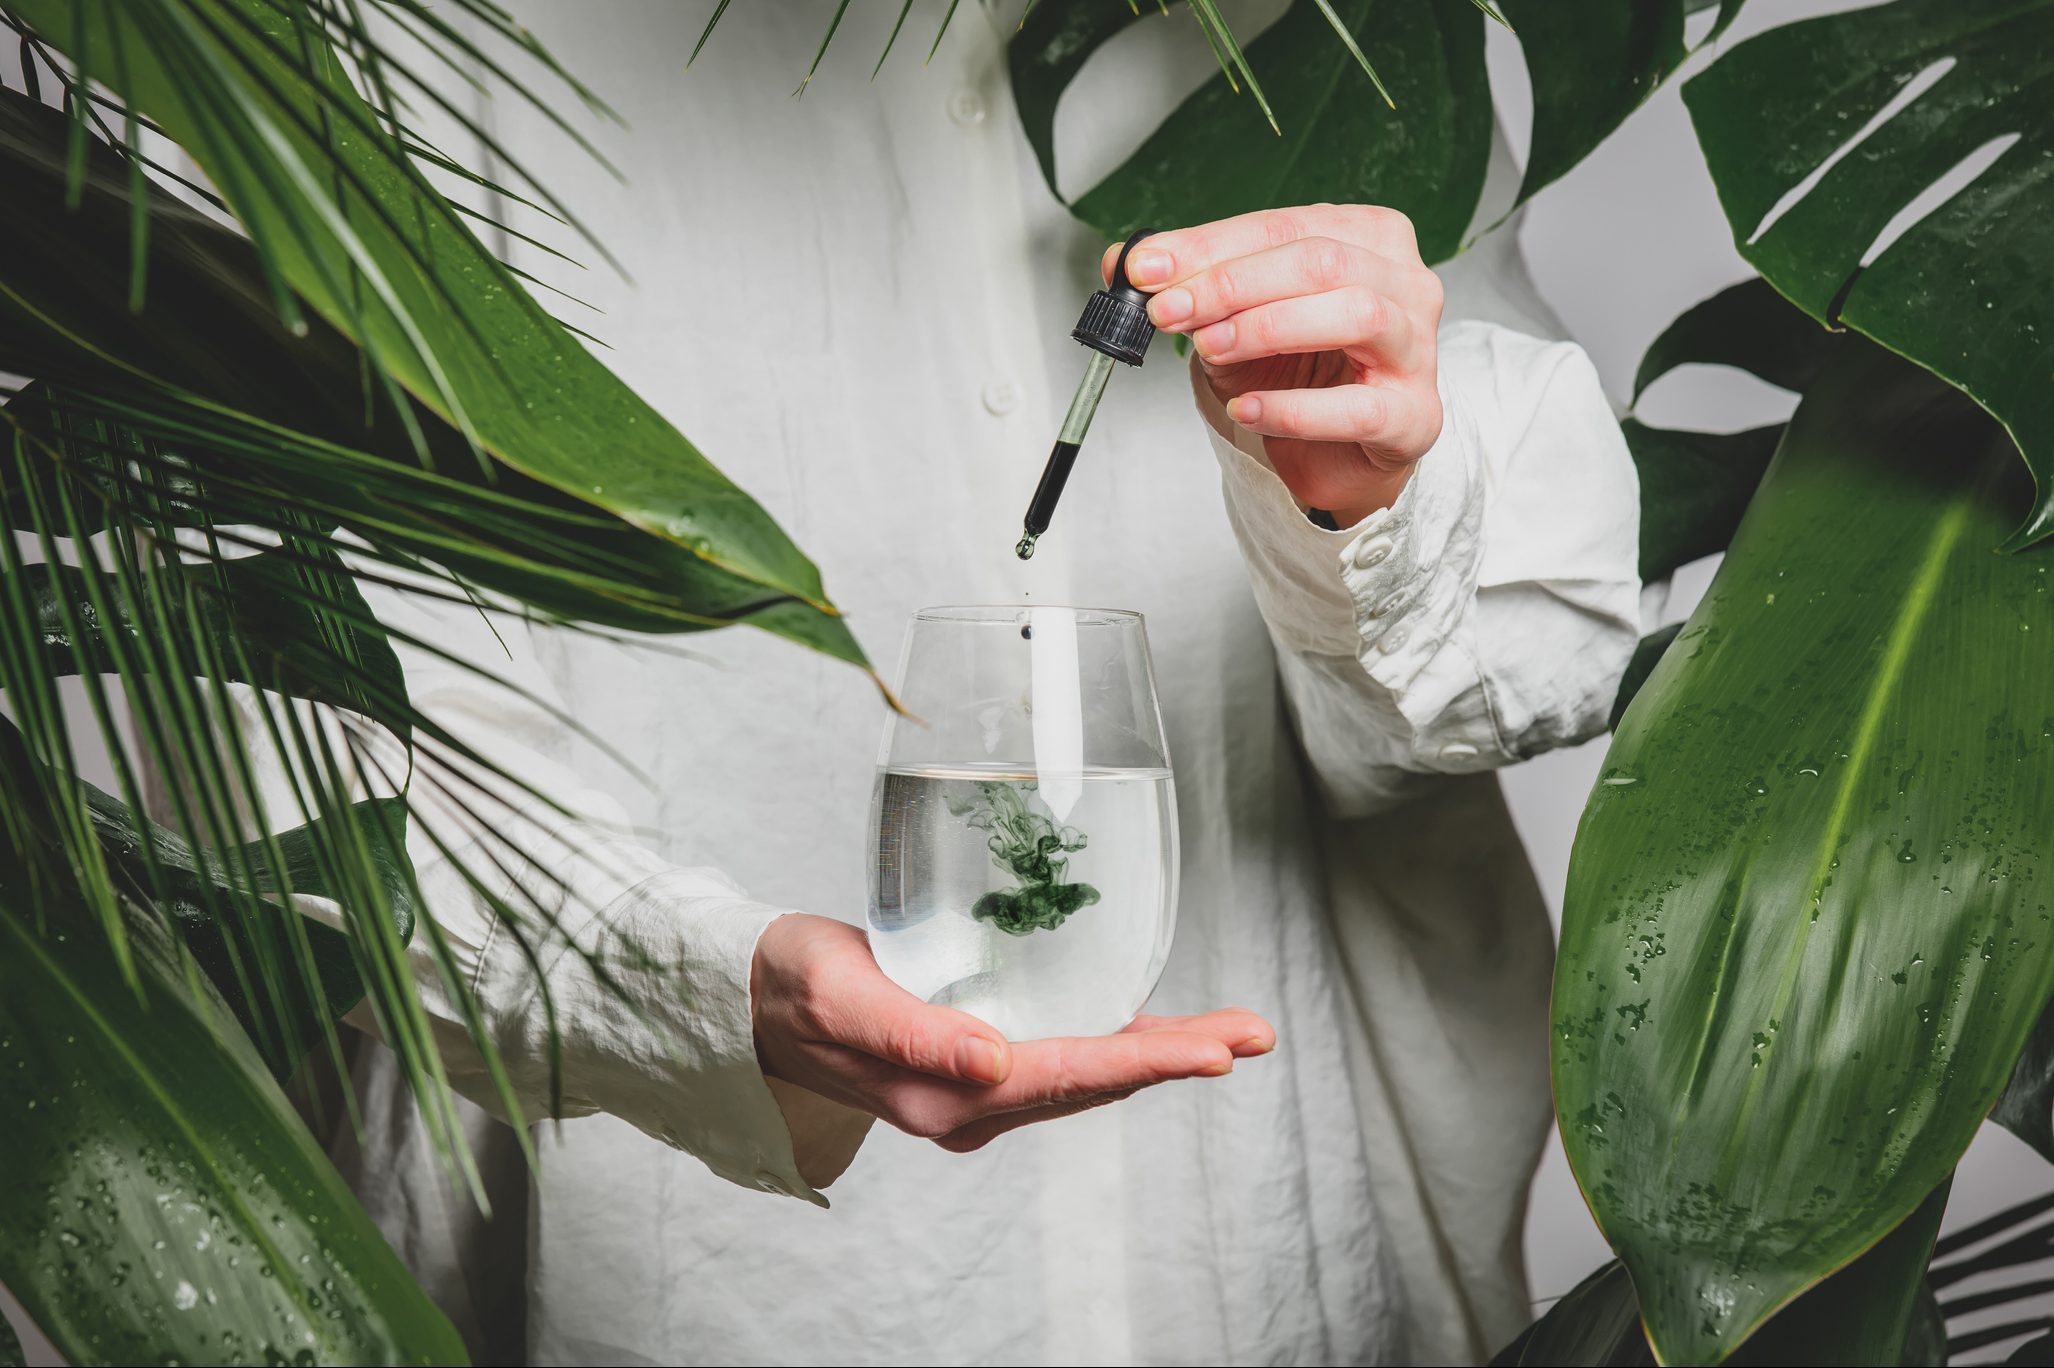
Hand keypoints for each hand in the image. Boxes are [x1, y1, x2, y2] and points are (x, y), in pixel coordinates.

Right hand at [751, 914, 1273, 1152]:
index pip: (1067, 1078)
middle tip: (1254, 1032)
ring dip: (1159, 1052)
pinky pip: (1062, 1058)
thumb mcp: (847, 996)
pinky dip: (1114, 1042)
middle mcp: (973, 1104)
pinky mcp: (976, 1065)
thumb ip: (918, 1032)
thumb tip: (997, 1064)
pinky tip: (1153, 1028)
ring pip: (1086, 1073)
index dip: (1143, 1063)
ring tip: (1231, 1031)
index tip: (1211, 1053)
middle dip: (1177, 1057)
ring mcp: (978, 1091)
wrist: (755, 1003)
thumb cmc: (796, 987)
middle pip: (1094, 1082)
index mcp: (947, 1097)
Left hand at [1107, 204, 1444, 525]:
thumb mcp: (1235, 318)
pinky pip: (1357, 407)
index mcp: (1370, 237)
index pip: (1285, 226)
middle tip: (1168, 310)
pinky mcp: (1415, 415)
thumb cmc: (1301, 371)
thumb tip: (1123, 262)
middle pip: (1322, 261)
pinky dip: (1293, 408)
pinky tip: (1246, 408)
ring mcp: (1418, 349)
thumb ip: (1189, 285)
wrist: (1340, 451)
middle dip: (1233, 284)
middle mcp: (1407, 283)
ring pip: (1357, 314)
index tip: (1146, 267)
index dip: (1211, 246)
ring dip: (1268, 328)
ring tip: (1209, 347)